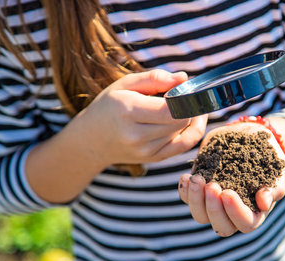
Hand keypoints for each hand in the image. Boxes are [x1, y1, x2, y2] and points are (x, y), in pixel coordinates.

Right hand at [73, 69, 207, 167]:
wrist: (92, 140)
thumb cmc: (109, 107)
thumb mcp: (125, 84)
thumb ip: (154, 78)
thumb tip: (183, 78)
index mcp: (128, 111)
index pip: (170, 109)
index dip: (183, 97)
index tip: (181, 88)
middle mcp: (137, 135)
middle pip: (180, 120)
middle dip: (187, 105)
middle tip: (182, 95)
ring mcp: (146, 150)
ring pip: (183, 131)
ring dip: (186, 117)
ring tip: (178, 106)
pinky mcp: (154, 158)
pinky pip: (185, 145)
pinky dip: (193, 131)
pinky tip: (192, 119)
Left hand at [178, 122, 284, 236]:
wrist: (250, 136)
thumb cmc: (267, 156)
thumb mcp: (275, 170)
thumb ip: (272, 188)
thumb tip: (265, 203)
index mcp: (254, 212)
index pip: (245, 223)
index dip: (235, 212)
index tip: (228, 192)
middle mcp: (232, 213)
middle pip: (221, 226)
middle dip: (213, 209)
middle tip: (211, 186)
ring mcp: (213, 204)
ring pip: (200, 216)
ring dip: (196, 200)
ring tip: (197, 179)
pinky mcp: (199, 191)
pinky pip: (187, 199)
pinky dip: (184, 190)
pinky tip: (187, 176)